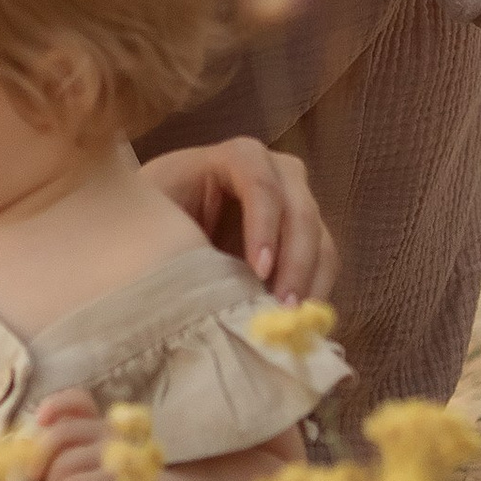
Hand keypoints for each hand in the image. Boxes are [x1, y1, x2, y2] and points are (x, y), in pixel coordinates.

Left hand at [33, 386, 114, 480]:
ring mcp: (115, 455)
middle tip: (34, 475)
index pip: (80, 400)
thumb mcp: (92, 462)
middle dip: (39, 454)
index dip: (56, 405)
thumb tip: (27, 445)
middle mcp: (109, 433)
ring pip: (65, 461)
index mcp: (101, 425)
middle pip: (62, 431)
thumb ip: (67, 447)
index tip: (40, 420)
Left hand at [144, 140, 334, 304]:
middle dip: (295, 261)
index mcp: (233, 157)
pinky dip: (316, 291)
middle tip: (282, 308)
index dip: (264, 223)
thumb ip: (179, 232)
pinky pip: (324, 262)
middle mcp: (274, 172)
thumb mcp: (156, 212)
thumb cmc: (156, 213)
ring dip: (311, 281)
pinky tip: (298, 322)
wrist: (163, 225)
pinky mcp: (304, 237)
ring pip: (319, 237)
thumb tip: (204, 276)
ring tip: (291, 323)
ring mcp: (295, 203)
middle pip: (299, 208)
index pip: (259, 180)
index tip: (258, 270)